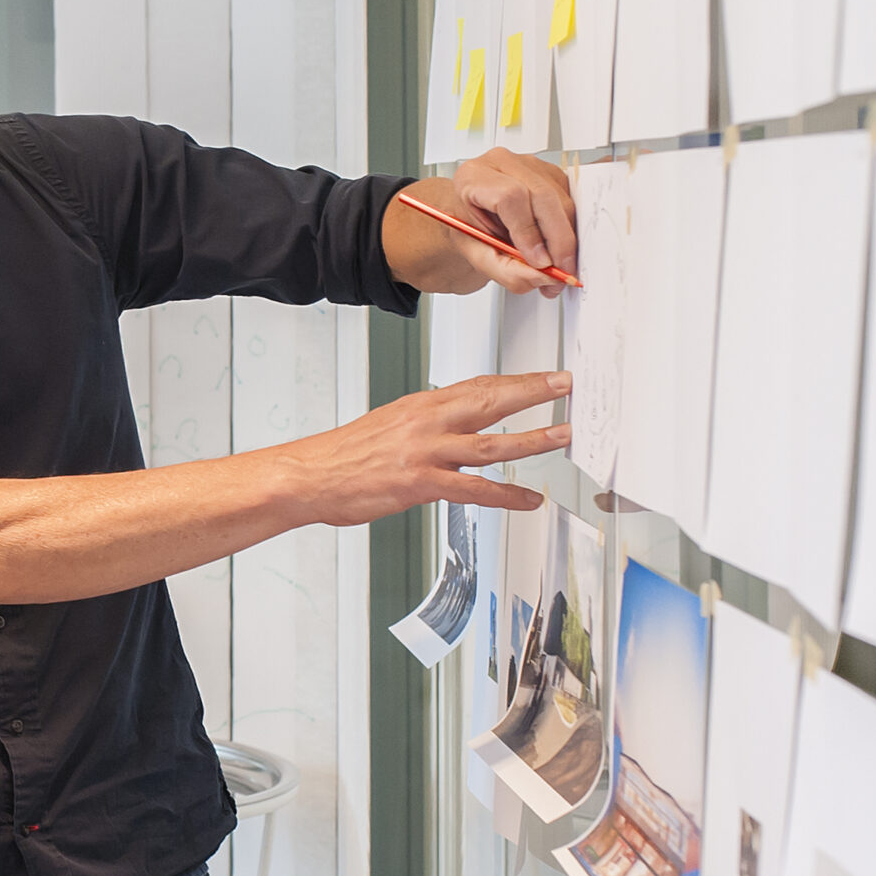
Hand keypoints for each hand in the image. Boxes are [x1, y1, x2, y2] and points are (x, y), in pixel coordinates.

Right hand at [284, 373, 571, 526]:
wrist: (309, 476)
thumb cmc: (344, 455)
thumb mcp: (389, 426)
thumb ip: (425, 424)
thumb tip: (452, 425)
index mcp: (421, 406)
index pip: (477, 385)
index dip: (516, 380)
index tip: (544, 376)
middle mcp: (427, 422)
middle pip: (490, 401)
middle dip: (533, 393)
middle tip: (566, 386)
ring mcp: (425, 453)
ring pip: (490, 443)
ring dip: (531, 439)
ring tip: (562, 435)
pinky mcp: (420, 484)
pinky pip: (473, 490)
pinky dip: (506, 495)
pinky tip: (528, 499)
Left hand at [448, 148, 579, 293]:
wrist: (474, 217)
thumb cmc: (470, 231)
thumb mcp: (478, 258)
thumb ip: (507, 271)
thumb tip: (543, 275)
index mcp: (474, 176)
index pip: (510, 197)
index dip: (529, 232)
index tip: (539, 262)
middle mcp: (503, 163)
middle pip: (543, 197)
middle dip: (558, 241)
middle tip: (560, 273)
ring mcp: (531, 165)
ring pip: (562, 201)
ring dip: (565, 240)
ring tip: (556, 268)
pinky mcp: (551, 174)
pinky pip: (570, 202)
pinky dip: (568, 230)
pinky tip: (555, 247)